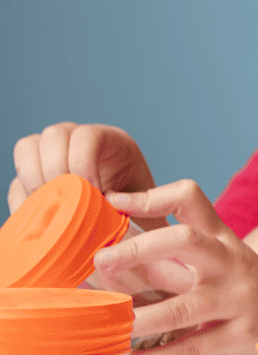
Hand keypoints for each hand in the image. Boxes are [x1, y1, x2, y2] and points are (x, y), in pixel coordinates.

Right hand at [10, 123, 157, 220]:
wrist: (127, 215)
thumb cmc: (141, 205)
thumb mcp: (144, 199)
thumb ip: (134, 204)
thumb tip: (114, 216)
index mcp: (109, 140)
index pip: (87, 135)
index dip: (84, 162)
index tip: (92, 192)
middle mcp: (75, 139)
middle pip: (54, 135)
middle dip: (57, 170)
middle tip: (67, 200)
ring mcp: (50, 154)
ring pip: (27, 148)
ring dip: (34, 179)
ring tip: (50, 207)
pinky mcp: (33, 175)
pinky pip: (16, 179)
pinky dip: (21, 199)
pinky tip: (36, 218)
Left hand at [93, 180, 257, 354]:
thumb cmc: (247, 288)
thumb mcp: (220, 262)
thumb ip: (173, 258)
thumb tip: (112, 258)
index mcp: (221, 238)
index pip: (190, 198)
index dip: (150, 195)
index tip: (113, 202)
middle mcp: (230, 262)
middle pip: (185, 240)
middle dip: (138, 248)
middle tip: (101, 261)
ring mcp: (238, 298)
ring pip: (182, 307)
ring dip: (139, 318)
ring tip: (108, 325)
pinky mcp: (241, 334)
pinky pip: (192, 347)